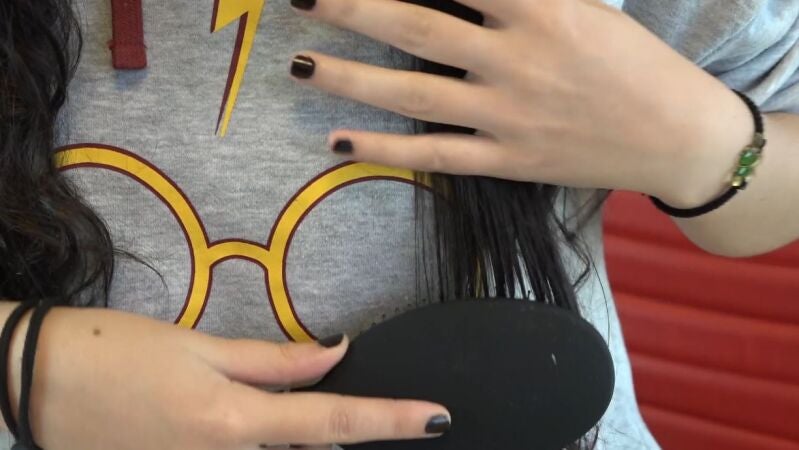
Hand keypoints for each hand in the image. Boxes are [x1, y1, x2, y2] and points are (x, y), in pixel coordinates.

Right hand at [8, 307, 448, 449]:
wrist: (38, 384)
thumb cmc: (116, 352)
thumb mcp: (199, 346)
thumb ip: (274, 360)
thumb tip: (333, 353)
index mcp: (233, 420)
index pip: (332, 423)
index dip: (391, 420)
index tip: (437, 417)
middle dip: (352, 439)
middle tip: (390, 416)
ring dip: (309, 448)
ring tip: (320, 418)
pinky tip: (272, 432)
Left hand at [289, 0, 751, 207]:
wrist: (675, 135)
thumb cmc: (631, 63)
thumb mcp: (581, 6)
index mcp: (545, 9)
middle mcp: (519, 60)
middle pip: (416, 26)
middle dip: (352, 7)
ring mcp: (509, 116)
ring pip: (412, 93)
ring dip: (349, 77)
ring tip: (298, 64)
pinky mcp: (507, 162)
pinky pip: (435, 155)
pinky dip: (384, 150)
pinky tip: (338, 142)